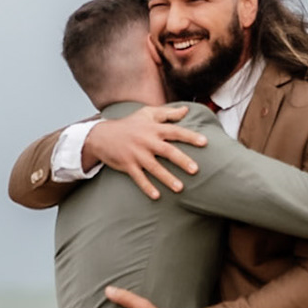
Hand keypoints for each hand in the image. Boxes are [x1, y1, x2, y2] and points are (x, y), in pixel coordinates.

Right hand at [81, 105, 207, 199]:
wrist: (102, 135)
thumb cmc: (129, 124)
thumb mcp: (147, 113)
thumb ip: (167, 113)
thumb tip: (186, 110)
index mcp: (154, 129)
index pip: (175, 131)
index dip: (190, 136)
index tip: (205, 142)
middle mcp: (147, 141)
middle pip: (167, 151)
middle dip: (181, 160)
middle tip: (195, 170)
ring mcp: (137, 154)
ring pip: (154, 167)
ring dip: (167, 178)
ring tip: (180, 188)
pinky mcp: (128, 165)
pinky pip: (139, 178)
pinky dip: (147, 187)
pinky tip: (157, 196)